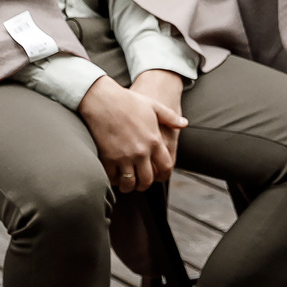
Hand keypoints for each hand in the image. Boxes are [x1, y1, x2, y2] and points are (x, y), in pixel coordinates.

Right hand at [79, 73, 187, 192]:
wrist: (102, 99)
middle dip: (144, 185)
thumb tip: (184, 124)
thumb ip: (170, 117)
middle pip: (147, 180)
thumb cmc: (128, 101)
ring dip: (129, 186)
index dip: (164, 175)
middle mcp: (141, 152)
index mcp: (154, 141)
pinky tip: (113, 177)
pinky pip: (112, 178)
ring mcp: (123, 156)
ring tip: (126, 184)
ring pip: (130, 183)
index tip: (159, 177)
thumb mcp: (153, 106)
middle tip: (140, 183)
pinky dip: (113, 180)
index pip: (166, 167)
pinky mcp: (107, 158)